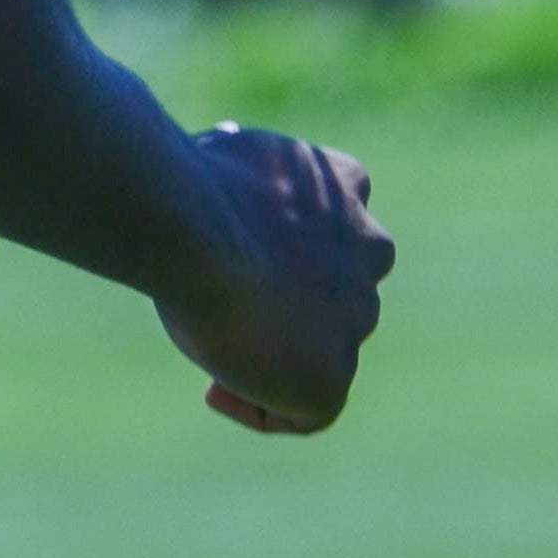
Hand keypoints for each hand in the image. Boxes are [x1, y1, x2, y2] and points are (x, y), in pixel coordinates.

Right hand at [155, 125, 392, 435]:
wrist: (193, 229)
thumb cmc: (190, 186)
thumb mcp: (220, 155)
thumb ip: (238, 175)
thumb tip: (222, 145)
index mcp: (342, 183)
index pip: (338, 223)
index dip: (294, 244)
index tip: (240, 255)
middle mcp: (367, 247)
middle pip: (340, 291)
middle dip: (293, 304)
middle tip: (232, 311)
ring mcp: (356, 314)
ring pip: (330, 351)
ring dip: (282, 356)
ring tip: (220, 352)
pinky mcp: (332, 375)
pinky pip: (310, 412)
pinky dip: (262, 408)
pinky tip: (215, 390)